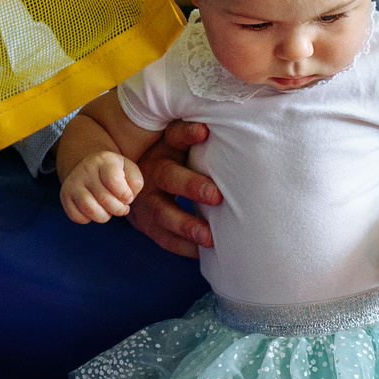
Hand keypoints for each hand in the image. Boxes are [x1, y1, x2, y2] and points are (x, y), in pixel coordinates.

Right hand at [61, 151, 142, 222]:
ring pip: (90, 210)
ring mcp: (73, 183)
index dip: (125, 195)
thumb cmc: (115, 172)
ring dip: (104, 216)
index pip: (114, 180)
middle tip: (122, 207)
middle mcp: (85, 169)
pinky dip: (88, 219)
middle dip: (119, 209)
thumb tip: (127, 197)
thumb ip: (135, 182)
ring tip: (108, 211)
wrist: (90, 168)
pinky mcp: (65, 196)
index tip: (128, 197)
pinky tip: (94, 210)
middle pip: (105, 199)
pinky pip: (77, 217)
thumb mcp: (129, 170)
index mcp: (104, 160)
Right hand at [129, 120, 219, 257]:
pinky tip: (201, 252)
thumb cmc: (176, 160)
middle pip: (168, 176)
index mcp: (164, 147)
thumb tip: (249, 126)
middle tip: (216, 196)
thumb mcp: (182, 144)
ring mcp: (144, 200)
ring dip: (186, 225)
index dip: (187, 133)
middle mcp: (151, 171)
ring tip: (209, 237)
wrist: (129, 183)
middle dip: (191, 186)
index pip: (174, 135)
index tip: (205, 131)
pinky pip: (162, 238)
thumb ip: (204, 138)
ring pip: (162, 213)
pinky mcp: (145, 223)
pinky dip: (182, 246)